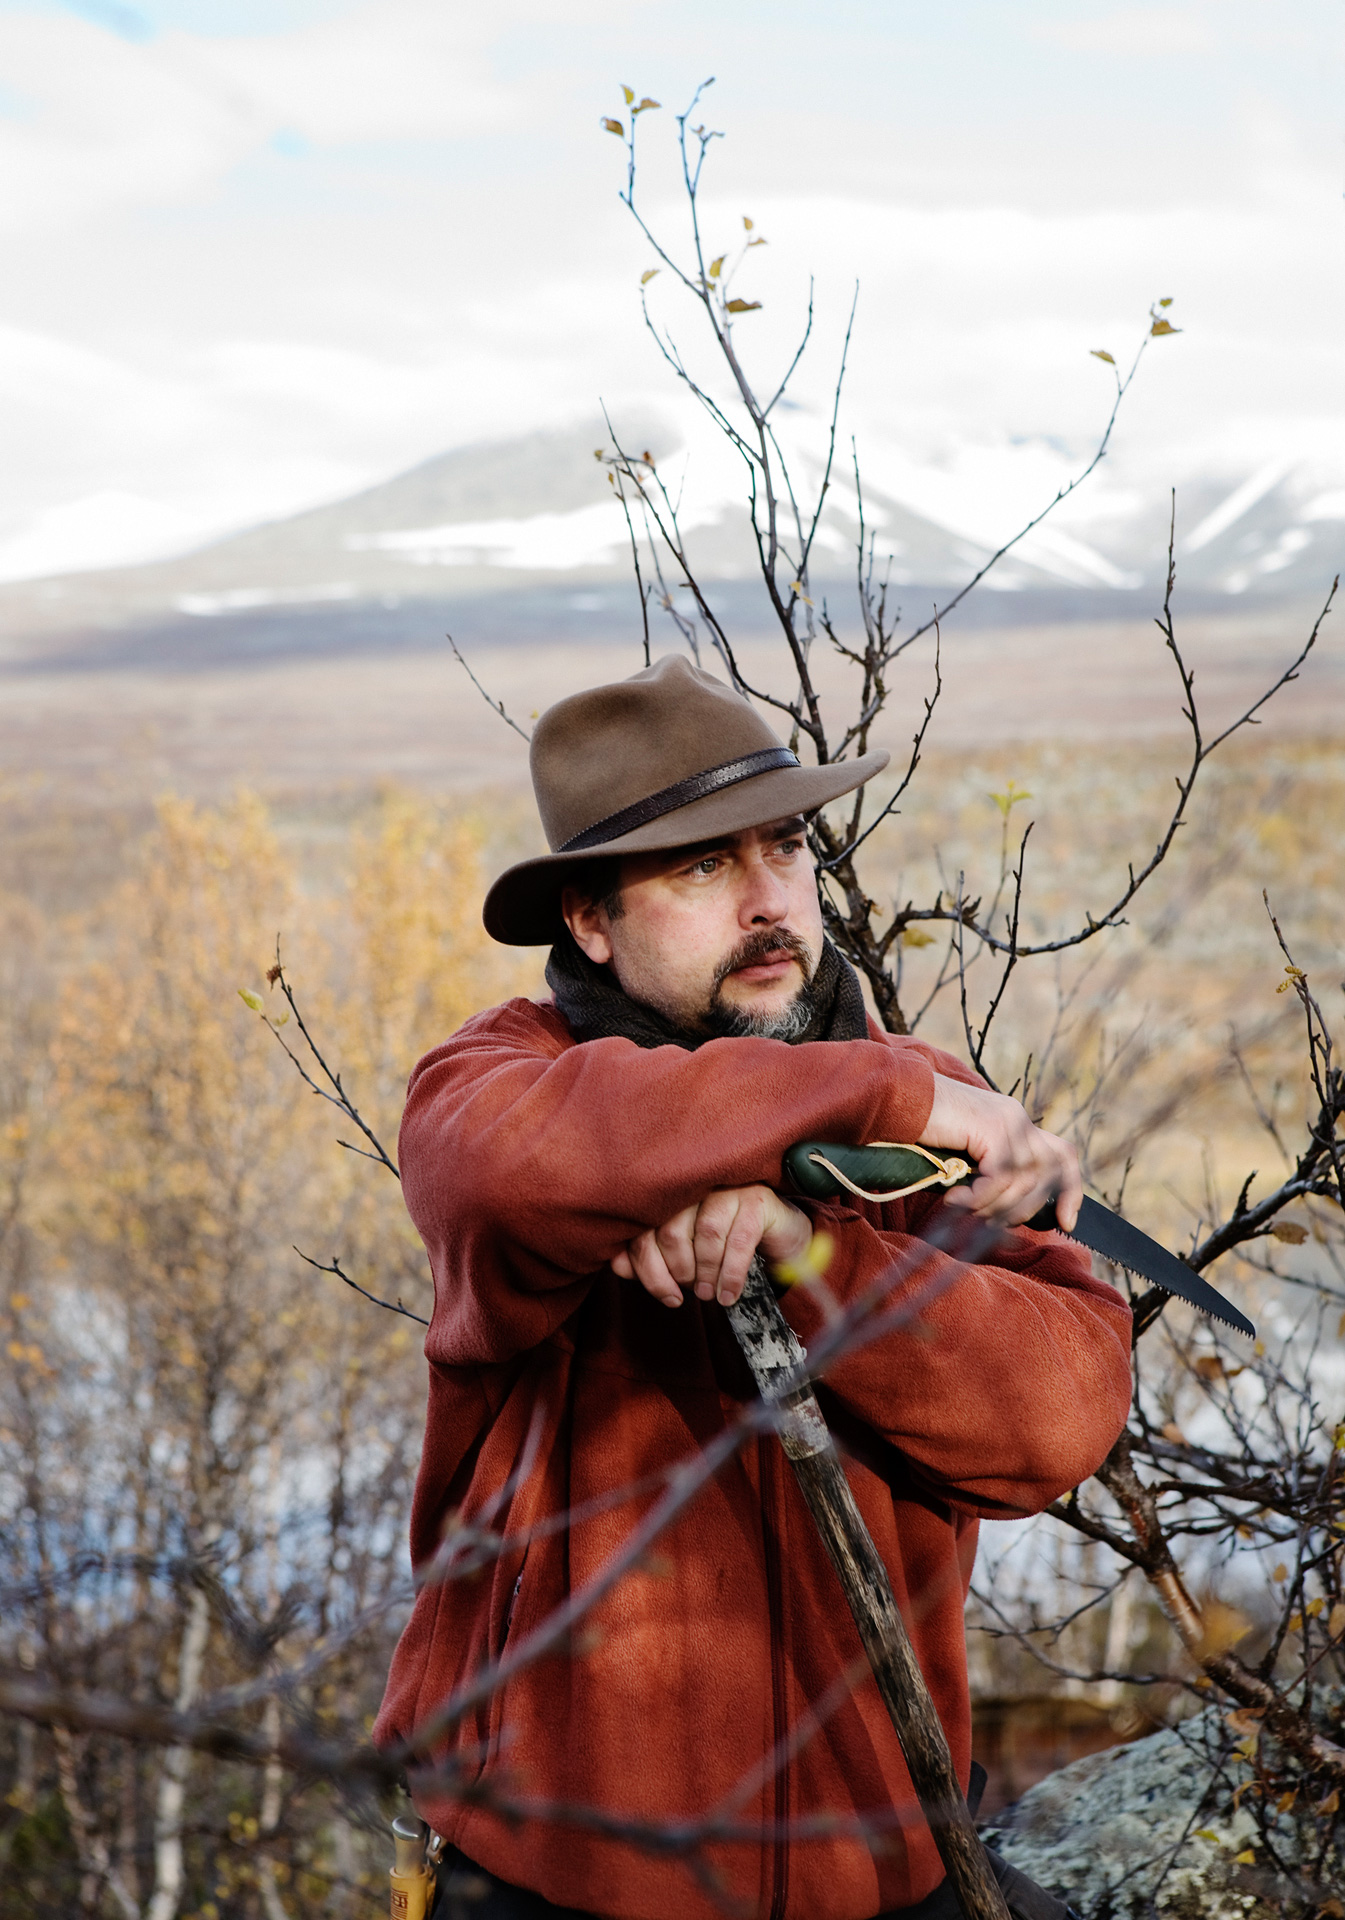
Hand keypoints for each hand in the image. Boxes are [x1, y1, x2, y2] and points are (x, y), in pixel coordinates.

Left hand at [611, 1185, 811, 1309]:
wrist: (778, 1237)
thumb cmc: (724, 1245)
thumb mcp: (684, 1256)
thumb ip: (649, 1258)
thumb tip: (619, 1266)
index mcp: (671, 1196)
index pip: (645, 1231)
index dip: (649, 1270)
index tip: (667, 1296)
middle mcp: (696, 1186)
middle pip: (672, 1231)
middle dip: (679, 1271)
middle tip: (692, 1293)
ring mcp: (728, 1189)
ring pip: (706, 1233)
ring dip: (706, 1272)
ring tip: (710, 1295)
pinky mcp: (757, 1200)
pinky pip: (739, 1240)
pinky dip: (731, 1273)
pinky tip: (728, 1294)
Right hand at [920, 1073, 1081, 1231]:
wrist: (896, 1099)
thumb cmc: (922, 1131)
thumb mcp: (967, 1154)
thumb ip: (992, 1172)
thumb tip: (1011, 1215)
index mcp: (1015, 1121)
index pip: (1063, 1155)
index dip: (1071, 1190)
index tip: (1066, 1222)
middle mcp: (1017, 1117)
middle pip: (1048, 1174)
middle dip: (1022, 1208)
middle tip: (988, 1220)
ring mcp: (1008, 1120)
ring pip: (1023, 1181)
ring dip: (994, 1205)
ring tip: (963, 1207)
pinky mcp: (992, 1127)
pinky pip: (1000, 1177)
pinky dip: (979, 1196)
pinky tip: (954, 1197)